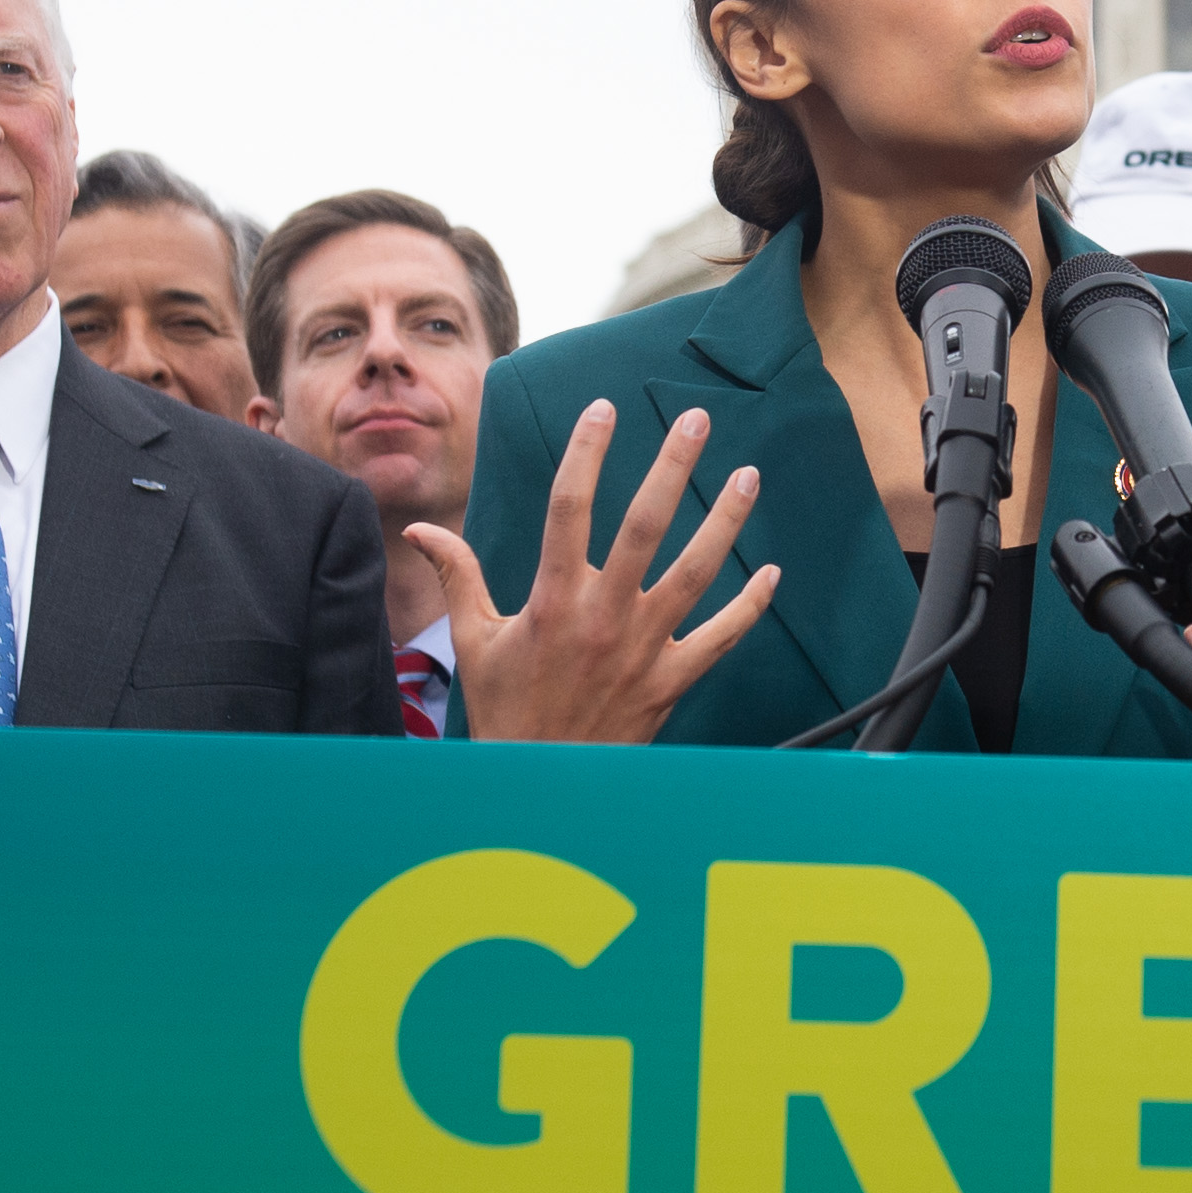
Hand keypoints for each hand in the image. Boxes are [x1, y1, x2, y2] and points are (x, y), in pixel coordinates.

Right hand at [407, 402, 776, 744]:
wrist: (540, 782)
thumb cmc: (505, 710)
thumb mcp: (473, 640)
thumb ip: (457, 575)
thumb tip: (420, 530)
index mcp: (553, 600)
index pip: (569, 508)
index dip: (587, 453)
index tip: (603, 410)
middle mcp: (603, 616)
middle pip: (645, 526)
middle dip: (672, 466)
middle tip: (695, 420)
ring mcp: (644, 649)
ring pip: (695, 572)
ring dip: (724, 520)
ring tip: (748, 475)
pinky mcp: (671, 681)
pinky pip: (720, 637)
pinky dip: (749, 606)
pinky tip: (771, 571)